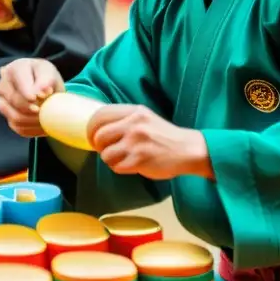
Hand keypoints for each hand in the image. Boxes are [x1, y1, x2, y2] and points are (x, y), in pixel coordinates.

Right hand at [0, 59, 63, 137]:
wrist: (42, 87)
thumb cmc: (45, 77)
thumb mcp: (50, 72)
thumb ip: (46, 79)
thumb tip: (41, 91)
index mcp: (14, 69)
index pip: (18, 80)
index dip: (28, 91)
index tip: (41, 97)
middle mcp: (3, 85)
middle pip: (14, 100)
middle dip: (33, 108)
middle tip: (47, 111)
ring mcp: (2, 102)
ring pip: (14, 116)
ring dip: (33, 121)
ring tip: (47, 119)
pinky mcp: (8, 117)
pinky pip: (18, 127)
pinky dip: (32, 128)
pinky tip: (42, 125)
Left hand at [86, 105, 212, 180]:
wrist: (188, 150)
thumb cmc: (164, 136)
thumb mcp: (145, 118)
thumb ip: (125, 119)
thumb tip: (98, 129)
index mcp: (134, 111)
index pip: (100, 115)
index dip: (91, 128)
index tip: (93, 137)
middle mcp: (134, 124)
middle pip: (99, 136)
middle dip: (99, 147)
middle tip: (107, 151)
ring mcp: (136, 142)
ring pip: (105, 154)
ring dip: (110, 160)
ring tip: (122, 159)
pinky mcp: (139, 160)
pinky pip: (116, 167)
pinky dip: (120, 168)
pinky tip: (131, 165)